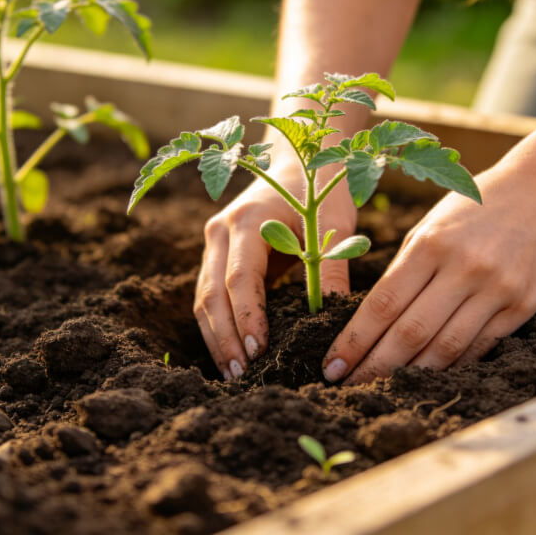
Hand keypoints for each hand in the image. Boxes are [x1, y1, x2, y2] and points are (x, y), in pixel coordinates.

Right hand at [196, 162, 356, 379]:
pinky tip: (231, 355)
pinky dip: (217, 327)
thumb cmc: (318, 190)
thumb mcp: (333, 222)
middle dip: (225, 338)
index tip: (260, 350)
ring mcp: (212, 243)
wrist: (295, 161)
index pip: (239, 278)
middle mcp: (219, 232)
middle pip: (211, 295)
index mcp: (246, 220)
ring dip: (216, 339)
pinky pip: (208, 296)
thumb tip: (333, 314)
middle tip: (243, 375)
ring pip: (203, 299)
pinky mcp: (215, 255)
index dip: (247, 317)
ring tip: (234, 375)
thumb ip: (331, 264)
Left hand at [321, 166, 535, 383]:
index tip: (332, 364)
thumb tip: (373, 322)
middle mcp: (463, 269)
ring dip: (409, 374)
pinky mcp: (522, 306)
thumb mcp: (430, 226)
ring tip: (383, 387)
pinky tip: (426, 374)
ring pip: (445, 348)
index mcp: (431, 245)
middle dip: (374, 366)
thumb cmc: (474, 208)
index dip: (355, 341)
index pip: (383, 304)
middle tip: (348, 385)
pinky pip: (479, 346)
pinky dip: (450, 364)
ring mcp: (496, 289)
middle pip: (410, 333)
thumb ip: (404, 270)